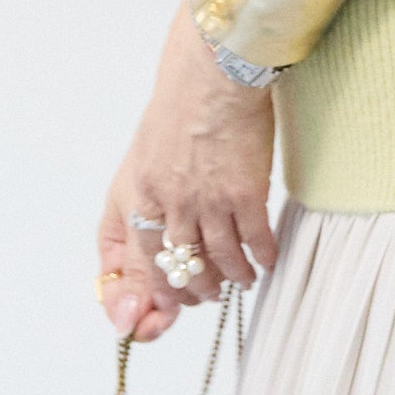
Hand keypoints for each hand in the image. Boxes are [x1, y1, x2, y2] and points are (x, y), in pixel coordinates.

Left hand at [98, 3, 278, 338]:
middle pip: (173, 272)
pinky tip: (266, 262)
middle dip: (189, 294)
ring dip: (229, 280)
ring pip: (216, 264)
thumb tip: (149, 253)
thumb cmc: (178, 112)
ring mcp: (205, 200)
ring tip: (240, 280)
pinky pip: (253, 244)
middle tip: (205, 296)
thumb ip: (143, 210)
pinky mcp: (244, 193)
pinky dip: (261, 259)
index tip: (143, 322)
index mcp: (133, 196)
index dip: (135, 299)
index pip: (128, 264)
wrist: (212, 73)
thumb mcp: (143, 162)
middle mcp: (165, 203)